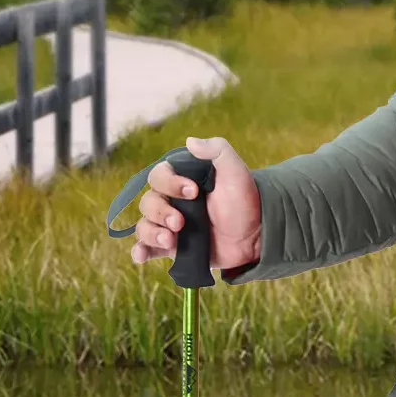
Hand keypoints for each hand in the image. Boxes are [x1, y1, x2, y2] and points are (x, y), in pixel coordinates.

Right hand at [129, 135, 262, 272]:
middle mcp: (171, 201)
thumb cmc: (244, 201)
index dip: (170, 184)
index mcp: (181, 180)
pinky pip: (147, 248)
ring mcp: (170, 225)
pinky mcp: (172, 247)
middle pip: (148, 202)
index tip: (193, 192)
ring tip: (170, 241)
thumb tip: (190, 141)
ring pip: (144, 225)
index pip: (159, 176)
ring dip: (152, 233)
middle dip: (161, 212)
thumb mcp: (236, 172)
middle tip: (181, 222)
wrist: (255, 236)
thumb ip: (218, 150)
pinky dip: (140, 251)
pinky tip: (141, 256)